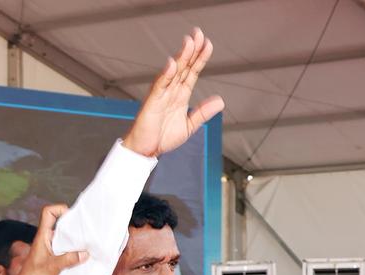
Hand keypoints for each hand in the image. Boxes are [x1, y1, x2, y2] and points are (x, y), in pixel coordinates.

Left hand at [6, 203, 88, 274]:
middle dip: (73, 228)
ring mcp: (50, 252)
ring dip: (75, 243)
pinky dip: (74, 255)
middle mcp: (46, 242)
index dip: (59, 209)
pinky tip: (83, 260)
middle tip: (87, 232)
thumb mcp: (51, 267)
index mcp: (42, 237)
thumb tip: (84, 253)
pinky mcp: (54, 263)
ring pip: (65, 241)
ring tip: (88, 246)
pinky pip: (66, 254)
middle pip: (60, 226)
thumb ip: (68, 259)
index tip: (72, 216)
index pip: (48, 213)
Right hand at [123, 28, 223, 157]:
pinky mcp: (152, 103)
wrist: (145, 151)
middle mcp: (171, 91)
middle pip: (184, 66)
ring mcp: (161, 95)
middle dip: (192, 50)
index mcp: (180, 95)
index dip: (200, 58)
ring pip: (173, 72)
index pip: (192, 72)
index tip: (208, 44)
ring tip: (189, 43)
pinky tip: (172, 64)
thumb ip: (202, 113)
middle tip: (199, 33)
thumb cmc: (162, 137)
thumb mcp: (188, 126)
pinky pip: (160, 87)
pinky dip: (166, 75)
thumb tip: (220, 101)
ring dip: (181, 57)